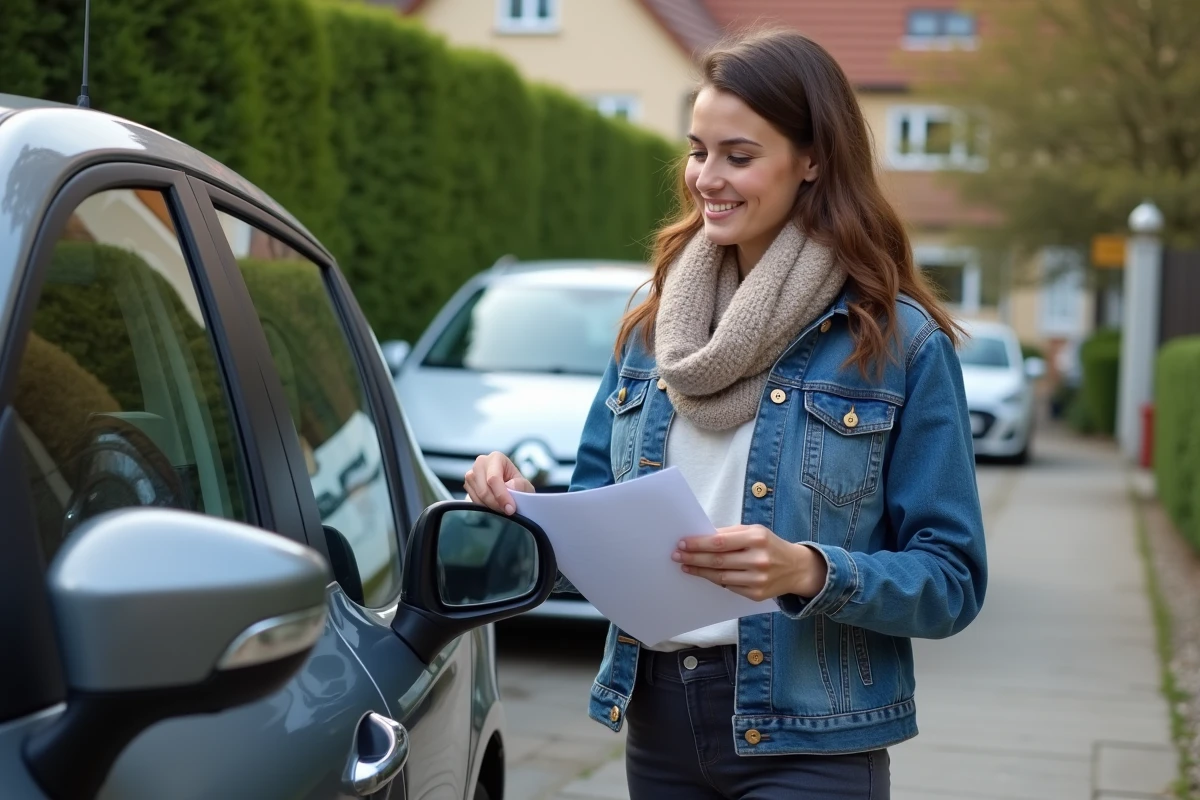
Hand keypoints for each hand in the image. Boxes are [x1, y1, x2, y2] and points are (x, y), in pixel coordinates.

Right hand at [464, 452, 534, 514]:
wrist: (510, 487)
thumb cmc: (517, 484)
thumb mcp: (525, 485)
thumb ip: (520, 485)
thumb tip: (511, 488)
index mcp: (496, 457)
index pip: (494, 478)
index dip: (501, 495)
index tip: (510, 508)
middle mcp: (481, 462)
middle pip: (483, 489)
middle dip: (496, 503)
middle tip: (507, 511)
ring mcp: (471, 474)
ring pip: (477, 495)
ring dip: (490, 506)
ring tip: (502, 507)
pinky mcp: (468, 485)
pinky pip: (472, 500)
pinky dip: (483, 506)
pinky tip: (493, 505)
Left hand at [673, 525, 827, 601]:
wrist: (797, 568)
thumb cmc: (770, 545)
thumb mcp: (753, 531)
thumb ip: (728, 533)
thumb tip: (700, 536)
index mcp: (757, 538)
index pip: (720, 542)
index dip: (698, 544)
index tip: (682, 543)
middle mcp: (758, 560)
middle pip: (717, 561)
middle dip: (694, 558)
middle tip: (677, 555)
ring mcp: (758, 579)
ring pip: (720, 577)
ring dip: (700, 571)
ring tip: (686, 566)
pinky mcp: (757, 594)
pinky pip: (729, 587)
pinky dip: (715, 580)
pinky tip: (704, 574)